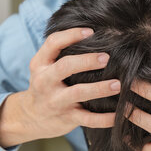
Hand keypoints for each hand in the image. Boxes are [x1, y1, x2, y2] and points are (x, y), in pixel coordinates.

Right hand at [0, 28, 120, 147]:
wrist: (31, 117)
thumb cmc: (47, 85)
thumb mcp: (45, 67)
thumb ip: (62, 53)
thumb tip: (95, 33)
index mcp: (41, 64)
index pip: (53, 44)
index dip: (71, 35)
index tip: (91, 31)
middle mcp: (45, 81)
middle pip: (65, 67)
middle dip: (87, 61)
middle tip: (107, 57)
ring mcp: (56, 101)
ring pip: (77, 93)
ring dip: (99, 88)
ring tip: (118, 84)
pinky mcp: (67, 118)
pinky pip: (88, 119)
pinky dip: (105, 118)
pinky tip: (119, 113)